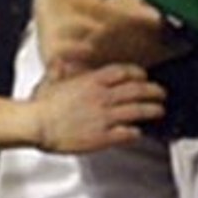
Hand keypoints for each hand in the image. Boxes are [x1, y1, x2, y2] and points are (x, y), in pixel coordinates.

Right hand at [31, 62, 165, 152]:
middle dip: (153, 91)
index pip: (123, 72)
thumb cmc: (41, 105)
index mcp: (91, 81)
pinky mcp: (103, 136)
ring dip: (151, 110)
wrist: (37, 124)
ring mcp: (105, 116)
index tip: (142, 76)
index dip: (137, 73)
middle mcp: (102, 96)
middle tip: (161, 93)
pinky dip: (135, 132)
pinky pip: (126, 133)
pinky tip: (138, 132)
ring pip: (137, 110)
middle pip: (137, 90)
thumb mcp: (50, 80)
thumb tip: (58, 62)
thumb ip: (59, 70)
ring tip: (159, 111)